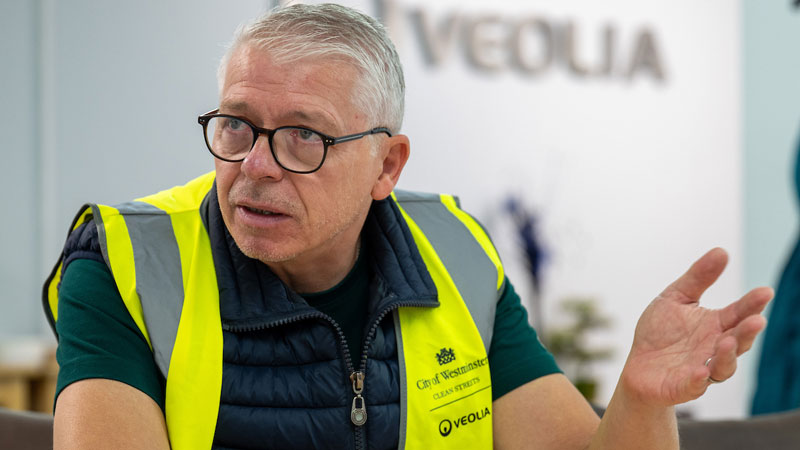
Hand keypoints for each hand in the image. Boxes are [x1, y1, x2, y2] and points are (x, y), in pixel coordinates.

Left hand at [620, 248, 772, 406]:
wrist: (638, 365)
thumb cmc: (660, 331)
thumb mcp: (675, 298)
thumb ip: (698, 277)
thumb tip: (722, 251)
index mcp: (715, 325)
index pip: (738, 314)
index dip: (752, 304)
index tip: (765, 292)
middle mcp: (714, 348)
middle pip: (738, 341)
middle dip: (748, 331)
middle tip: (756, 320)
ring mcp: (702, 368)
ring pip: (724, 366)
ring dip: (728, 355)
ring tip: (727, 340)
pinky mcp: (684, 386)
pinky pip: (695, 386)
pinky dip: (699, 380)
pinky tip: (700, 371)